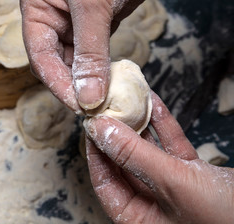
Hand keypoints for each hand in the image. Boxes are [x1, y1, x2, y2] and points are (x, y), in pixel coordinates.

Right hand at [20, 0, 157, 112]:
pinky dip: (106, 72)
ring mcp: (79, 24)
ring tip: (106, 102)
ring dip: (91, 83)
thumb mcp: (91, 1)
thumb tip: (87, 94)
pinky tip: (114, 84)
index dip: (57, 83)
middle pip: (59, 64)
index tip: (78, 105)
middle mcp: (55, 20)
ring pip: (80, 63)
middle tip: (94, 109)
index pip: (42, 56)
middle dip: (74, 87)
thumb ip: (89, 49)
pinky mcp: (102, 24)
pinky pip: (99, 55)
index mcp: (39, 9)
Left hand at [84, 92, 233, 223]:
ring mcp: (172, 189)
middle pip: (123, 164)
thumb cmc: (225, 218)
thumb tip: (101, 130)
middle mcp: (151, 205)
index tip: (91, 125)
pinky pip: (171, 148)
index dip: (96, 151)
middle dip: (116, 134)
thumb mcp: (172, 184)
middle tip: (105, 108)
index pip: (104, 182)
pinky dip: (163, 127)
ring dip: (138, 125)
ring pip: (147, 153)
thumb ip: (135, 156)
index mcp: (138, 219)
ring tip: (126, 99)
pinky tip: (153, 105)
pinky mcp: (192, 177)